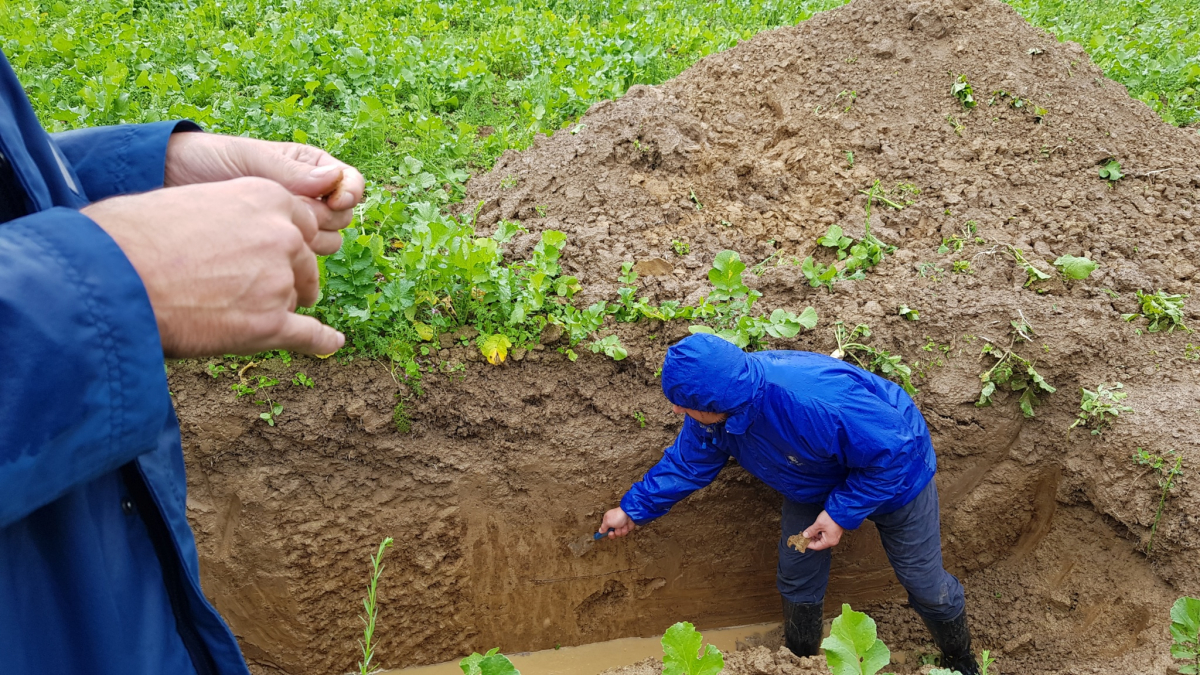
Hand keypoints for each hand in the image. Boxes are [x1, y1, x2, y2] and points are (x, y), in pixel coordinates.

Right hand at [82, 177, 344, 357]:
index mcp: (265, 197)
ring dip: (276, 307)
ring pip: (294, 298)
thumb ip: (230, 216)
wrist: (111, 276)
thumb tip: (233, 237)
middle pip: (303, 262)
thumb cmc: (132, 235)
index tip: (280, 253)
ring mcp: (279, 281)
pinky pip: (309, 335)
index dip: (289, 242)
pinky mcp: (271, 324)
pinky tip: (330, 344)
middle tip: (268, 288)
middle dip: (291, 275)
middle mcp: (282, 235)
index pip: (300, 223)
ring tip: (239, 314)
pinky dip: (320, 342)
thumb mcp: (194, 201)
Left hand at [164, 132, 364, 254]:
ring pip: (327, 242)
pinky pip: (302, 260)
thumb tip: (333, 178)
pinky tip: (267, 249)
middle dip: (323, 217)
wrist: (171, 185)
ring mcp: (294, 225)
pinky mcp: (278, 249)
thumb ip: (292, 172)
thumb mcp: (251, 159)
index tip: (335, 199)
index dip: (349, 192)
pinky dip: (292, 257)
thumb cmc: (209, 160)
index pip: (350, 183)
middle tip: (293, 212)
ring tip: (273, 229)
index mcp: (310, 168)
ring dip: (308, 240)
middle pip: (342, 218)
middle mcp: (309, 198)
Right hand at [599, 507, 636, 537]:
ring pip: (618, 534)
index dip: (604, 533)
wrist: (629, 514)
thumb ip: (603, 527)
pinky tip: (625, 525)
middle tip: (613, 532)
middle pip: (611, 534)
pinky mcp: (626, 527)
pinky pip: (624, 533)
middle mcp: (613, 524)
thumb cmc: (618, 516)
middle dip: (612, 534)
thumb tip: (600, 531)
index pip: (604, 529)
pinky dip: (625, 530)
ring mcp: (620, 526)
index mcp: (608, 521)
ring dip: (620, 531)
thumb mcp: (607, 522)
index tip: (602, 536)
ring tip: (621, 526)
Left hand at [802, 510, 844, 550]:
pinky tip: (813, 530)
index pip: (817, 547)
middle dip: (811, 540)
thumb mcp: (819, 524)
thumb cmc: (831, 518)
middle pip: (819, 543)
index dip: (808, 544)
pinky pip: (824, 535)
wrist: (840, 511)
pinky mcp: (833, 532)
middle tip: (803, 536)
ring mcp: (834, 536)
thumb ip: (811, 531)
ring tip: (807, 532)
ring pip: (821, 539)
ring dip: (814, 536)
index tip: (802, 541)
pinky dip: (818, 534)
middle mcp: (832, 540)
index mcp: (830, 541)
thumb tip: (805, 535)